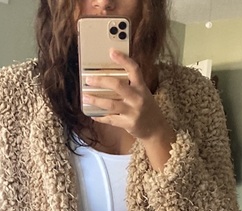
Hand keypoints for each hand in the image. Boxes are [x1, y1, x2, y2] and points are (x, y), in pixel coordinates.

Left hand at [84, 49, 175, 168]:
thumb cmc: (147, 108)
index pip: (134, 69)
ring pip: (110, 104)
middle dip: (101, 81)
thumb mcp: (143, 94)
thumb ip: (130, 85)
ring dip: (95, 100)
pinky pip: (110, 120)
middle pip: (118, 85)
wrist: (156, 129)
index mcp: (142, 88)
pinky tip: (93, 114)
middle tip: (88, 79)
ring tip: (85, 97)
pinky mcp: (128, 124)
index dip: (123, 59)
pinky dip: (100, 117)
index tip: (111, 51)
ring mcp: (133, 112)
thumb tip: (108, 76)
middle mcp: (138, 98)